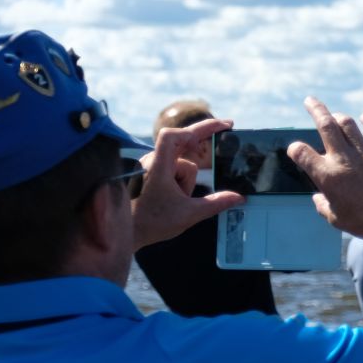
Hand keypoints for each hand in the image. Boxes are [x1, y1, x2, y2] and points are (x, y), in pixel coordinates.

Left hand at [132, 118, 243, 248]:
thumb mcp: (189, 214)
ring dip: (186, 179)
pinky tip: (177, 197)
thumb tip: (239, 197)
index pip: (174, 135)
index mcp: (158, 166)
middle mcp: (151, 162)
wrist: (124, 234)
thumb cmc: (151, 223)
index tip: (222, 128)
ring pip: (179, 163)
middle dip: (199, 156)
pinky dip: (180, 180)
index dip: (198, 128)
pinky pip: (171, 169)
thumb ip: (216, 203)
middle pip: (184, 148)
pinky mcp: (148, 174)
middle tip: (224, 137)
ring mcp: (149, 167)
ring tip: (179, 200)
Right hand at [287, 98, 362, 239]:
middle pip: (325, 124)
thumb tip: (318, 198)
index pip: (300, 152)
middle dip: (315, 109)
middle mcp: (342, 158)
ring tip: (334, 114)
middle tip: (310, 100)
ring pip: (347, 123)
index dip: (295, 149)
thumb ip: (323, 205)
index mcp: (326, 175)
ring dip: (339, 115)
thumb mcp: (335, 218)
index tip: (297, 151)